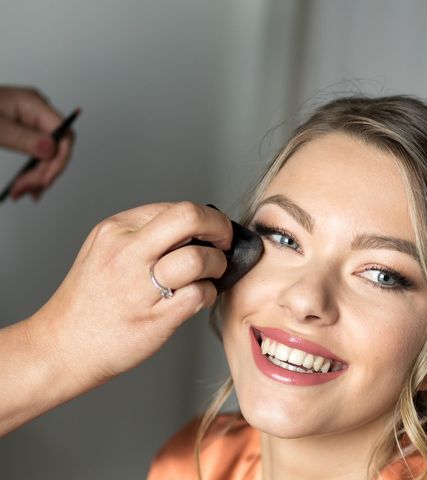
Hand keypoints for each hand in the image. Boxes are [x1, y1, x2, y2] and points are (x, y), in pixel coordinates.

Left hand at [0, 86, 74, 199]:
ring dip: (39, 176)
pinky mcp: (23, 131)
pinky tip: (26, 185)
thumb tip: (52, 149)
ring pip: (49, 154)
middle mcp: (37, 112)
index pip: (64, 134)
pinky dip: (33, 171)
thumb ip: (23, 138)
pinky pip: (37, 154)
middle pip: (57, 147)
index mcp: (33, 103)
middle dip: (45, 172)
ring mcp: (31, 121)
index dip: (60, 159)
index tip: (45, 180)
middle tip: (27, 191)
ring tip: (23, 193)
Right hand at [32, 202, 231, 387]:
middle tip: (225, 240)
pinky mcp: (156, 318)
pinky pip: (201, 294)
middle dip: (220, 227)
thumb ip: (143, 235)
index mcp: (116, 230)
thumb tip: (193, 229)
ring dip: (218, 264)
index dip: (203, 218)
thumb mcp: (104, 251)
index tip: (211, 231)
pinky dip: (210, 293)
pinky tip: (200, 297)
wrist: (61, 347)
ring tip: (213, 273)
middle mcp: (127, 252)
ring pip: (200, 258)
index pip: (175, 208)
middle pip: (190, 217)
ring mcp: (141, 286)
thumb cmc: (89, 301)